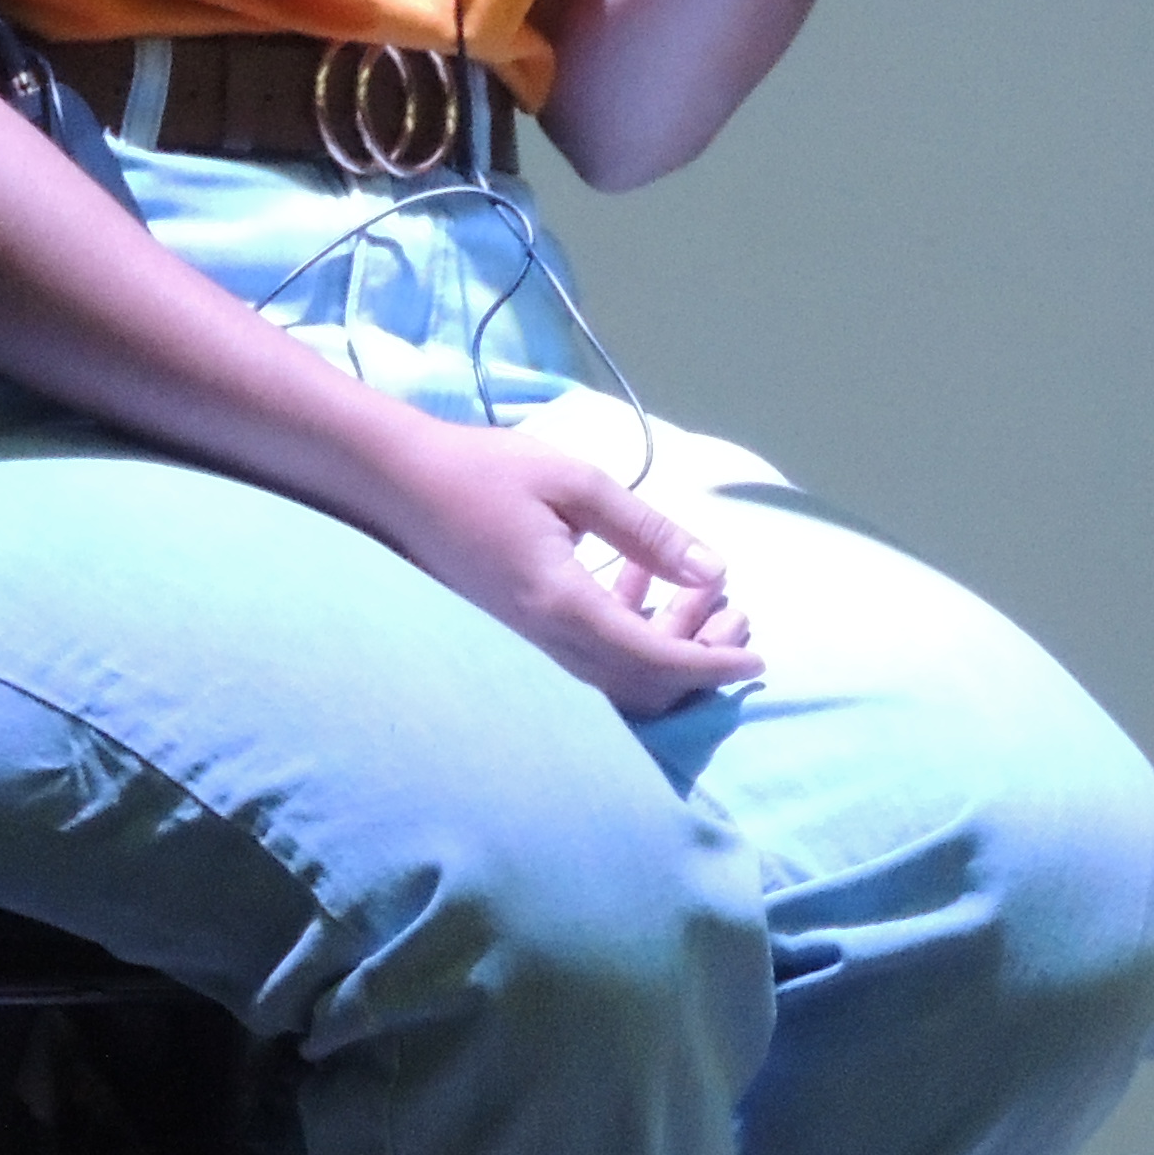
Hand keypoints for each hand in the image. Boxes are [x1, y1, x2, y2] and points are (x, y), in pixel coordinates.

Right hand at [368, 416, 759, 715]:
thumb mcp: (575, 484)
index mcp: (565, 607)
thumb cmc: (483, 471)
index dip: (712, 665)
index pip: (656, 661)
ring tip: (702, 594)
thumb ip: (646, 531)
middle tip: (737, 616)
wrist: (398, 485)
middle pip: (642, 683)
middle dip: (699, 659)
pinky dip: (632, 631)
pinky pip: (591, 653)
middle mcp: (549, 641)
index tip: (755, 658)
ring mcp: (530, 642)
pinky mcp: (520, 630)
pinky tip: (639, 578)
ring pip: (617, 674)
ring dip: (668, 644)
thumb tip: (713, 570)